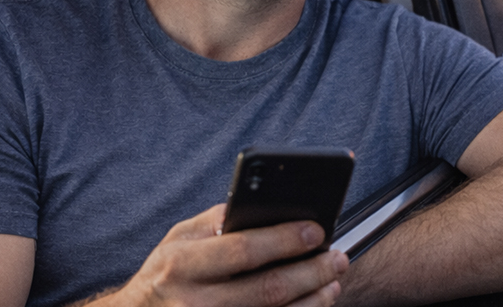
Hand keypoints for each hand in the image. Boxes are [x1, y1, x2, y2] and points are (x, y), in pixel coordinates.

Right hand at [99, 205, 347, 306]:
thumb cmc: (165, 275)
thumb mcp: (178, 240)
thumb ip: (218, 221)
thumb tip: (268, 206)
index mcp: (182, 265)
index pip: (243, 250)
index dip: (286, 240)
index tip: (317, 230)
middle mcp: (194, 303)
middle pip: (269, 289)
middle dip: (313, 272)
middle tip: (338, 258)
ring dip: (313, 301)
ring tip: (332, 283)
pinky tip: (312, 306)